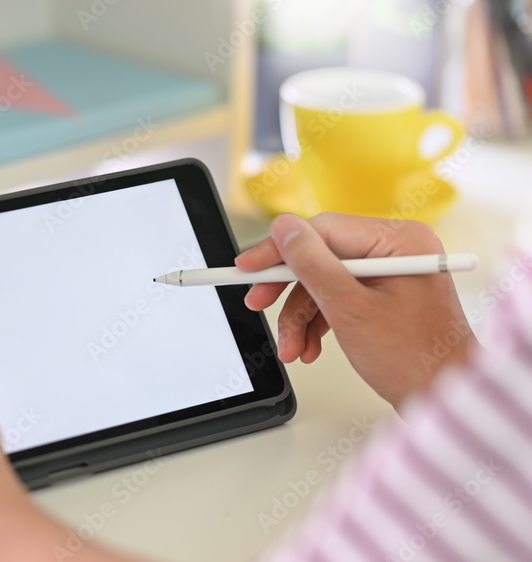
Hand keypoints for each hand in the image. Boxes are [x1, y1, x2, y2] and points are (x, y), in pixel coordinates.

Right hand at [235, 213, 474, 408]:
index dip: (279, 249)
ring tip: (291, 348)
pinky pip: (338, 297)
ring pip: (324, 281)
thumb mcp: (350, 309)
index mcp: (399, 241)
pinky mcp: (384, 294)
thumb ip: (312, 264)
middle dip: (289, 291)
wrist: (444, 398)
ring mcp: (391, 272)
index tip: (246, 267)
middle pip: (320, 256)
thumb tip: (284, 227)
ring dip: (301, 317)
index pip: (322, 230)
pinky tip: (310, 348)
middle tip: (256, 303)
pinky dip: (319, 323)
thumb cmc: (413, 359)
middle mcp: (397, 249)